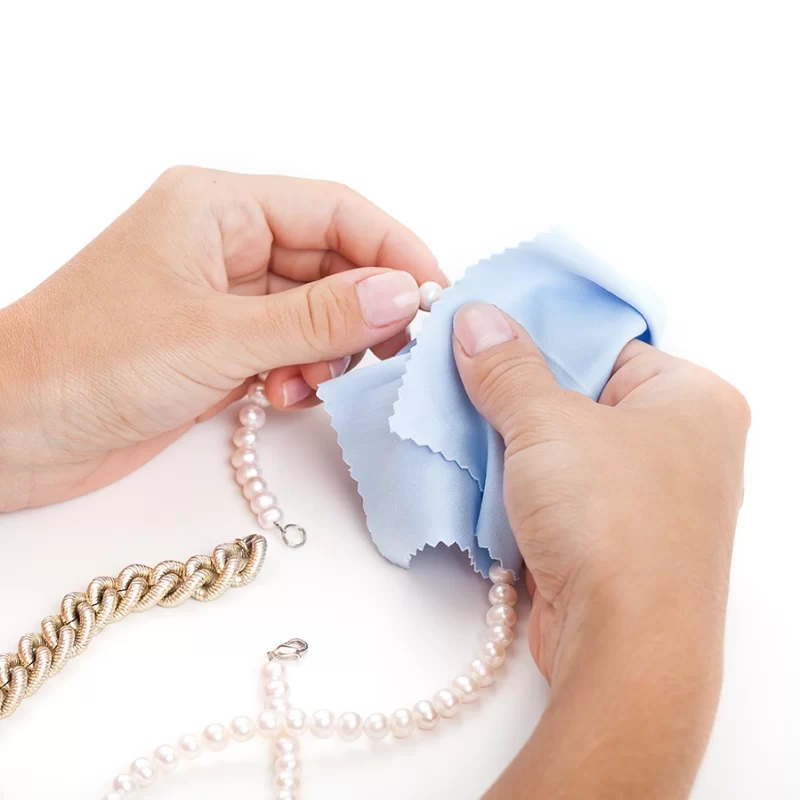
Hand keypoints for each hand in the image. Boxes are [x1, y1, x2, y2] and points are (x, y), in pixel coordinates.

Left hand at [0, 167, 444, 509]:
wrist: (18, 431)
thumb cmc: (89, 364)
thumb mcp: (218, 337)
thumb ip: (318, 318)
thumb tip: (402, 295)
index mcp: (218, 208)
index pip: (335, 210)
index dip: (393, 249)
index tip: (434, 295)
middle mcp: (226, 245)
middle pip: (331, 262)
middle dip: (366, 307)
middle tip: (397, 350)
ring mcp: (225, 299)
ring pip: (315, 311)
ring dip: (331, 349)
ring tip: (313, 382)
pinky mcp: (222, 346)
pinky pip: (291, 348)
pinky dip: (304, 372)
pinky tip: (287, 396)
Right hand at [452, 302, 749, 797]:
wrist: (622, 646)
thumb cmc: (613, 520)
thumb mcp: (550, 422)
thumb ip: (507, 368)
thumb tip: (476, 321)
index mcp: (691, 399)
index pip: (604, 343)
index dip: (539, 334)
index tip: (481, 327)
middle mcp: (677, 445)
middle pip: (577, 395)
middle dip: (514, 391)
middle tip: (455, 369)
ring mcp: (642, 496)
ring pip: (559, 447)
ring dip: (507, 440)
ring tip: (451, 415)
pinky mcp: (607, 537)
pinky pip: (553, 490)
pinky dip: (514, 481)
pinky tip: (470, 467)